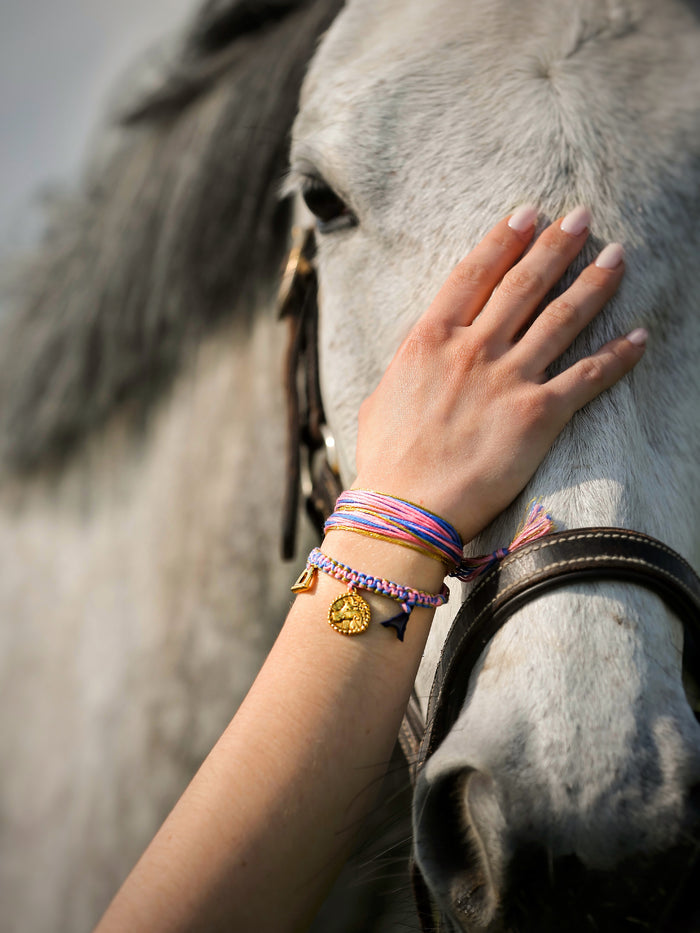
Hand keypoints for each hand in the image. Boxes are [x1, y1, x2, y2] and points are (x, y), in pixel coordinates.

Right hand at [353, 206, 645, 542]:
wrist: (405, 509)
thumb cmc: (387, 459)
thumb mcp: (382, 397)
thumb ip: (410, 365)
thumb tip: (424, 353)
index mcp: (430, 339)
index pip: (475, 274)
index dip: (504, 239)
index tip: (528, 214)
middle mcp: (473, 349)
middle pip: (524, 284)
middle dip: (557, 245)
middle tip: (582, 217)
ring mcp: (507, 379)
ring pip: (562, 318)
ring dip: (594, 283)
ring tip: (618, 257)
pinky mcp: (538, 415)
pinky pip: (587, 376)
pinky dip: (618, 355)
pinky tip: (640, 337)